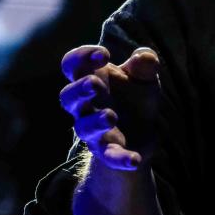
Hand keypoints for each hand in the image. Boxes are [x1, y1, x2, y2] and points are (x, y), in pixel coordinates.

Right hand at [60, 45, 161, 170]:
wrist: (143, 133)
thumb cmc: (134, 97)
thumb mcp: (144, 77)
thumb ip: (145, 64)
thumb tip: (146, 56)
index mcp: (90, 79)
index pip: (72, 65)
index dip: (82, 57)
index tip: (104, 55)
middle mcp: (86, 106)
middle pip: (68, 97)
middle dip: (80, 89)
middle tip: (95, 84)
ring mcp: (94, 130)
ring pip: (83, 128)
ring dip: (96, 121)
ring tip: (111, 116)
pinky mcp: (108, 152)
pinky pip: (110, 157)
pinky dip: (121, 159)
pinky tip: (135, 160)